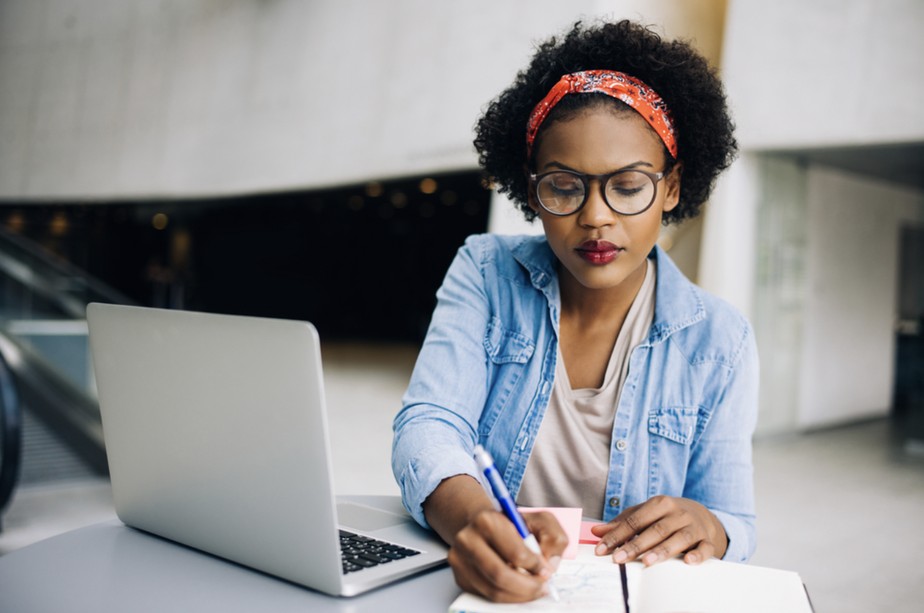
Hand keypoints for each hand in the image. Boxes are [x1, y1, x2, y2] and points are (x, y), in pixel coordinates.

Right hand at [448, 509, 567, 601]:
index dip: (535, 566)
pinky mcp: (460, 577)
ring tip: (533, 589)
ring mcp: (460, 560)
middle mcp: (467, 539)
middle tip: (542, 586)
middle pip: (500, 575)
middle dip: (527, 586)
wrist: (484, 526)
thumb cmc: (514, 525)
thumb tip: (550, 564)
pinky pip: (486, 596)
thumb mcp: (539, 521)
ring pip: (493, 590)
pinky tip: (518, 589)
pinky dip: (507, 598)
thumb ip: (553, 538)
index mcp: (487, 520)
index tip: (546, 570)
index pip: (514, 552)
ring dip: (519, 595)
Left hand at [590, 496, 726, 565]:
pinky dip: (698, 554)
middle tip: (619, 558)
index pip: (635, 520)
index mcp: (660, 503)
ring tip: (647, 561)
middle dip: (635, 545)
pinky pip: (704, 548)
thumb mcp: (645, 513)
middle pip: (655, 530)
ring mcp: (693, 526)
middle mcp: (677, 513)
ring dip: (662, 550)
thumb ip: (622, 522)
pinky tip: (688, 561)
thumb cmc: (667, 516)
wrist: (702, 515)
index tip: (602, 549)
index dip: (617, 535)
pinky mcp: (707, 540)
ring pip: (678, 538)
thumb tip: (597, 531)